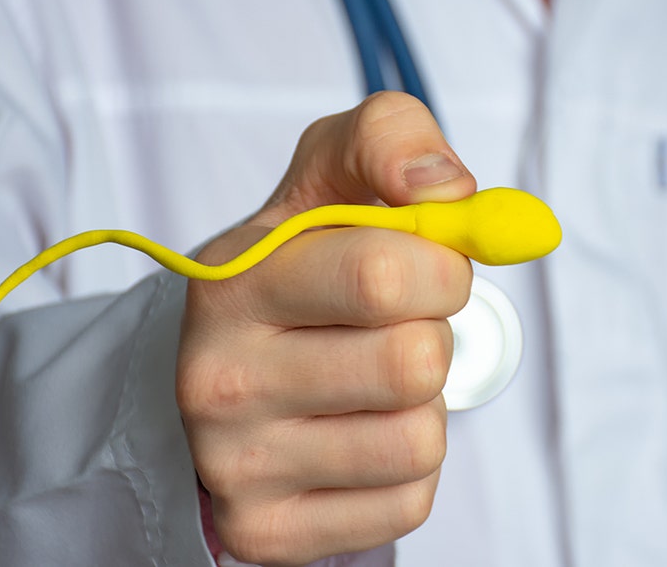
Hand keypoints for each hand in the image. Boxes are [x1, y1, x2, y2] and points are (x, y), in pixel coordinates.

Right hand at [176, 92, 476, 565]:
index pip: (386, 276)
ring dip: (423, 405)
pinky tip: (360, 433)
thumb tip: (449, 189)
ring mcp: (236, 466)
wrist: (229, 360)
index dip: (443, 268)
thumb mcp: (332, 171)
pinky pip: (408, 502)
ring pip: (419, 440)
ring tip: (372, 380)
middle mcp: (216, 380)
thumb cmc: (302, 260)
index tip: (427, 265)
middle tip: (395, 326)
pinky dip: (407, 466)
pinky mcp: (267, 532)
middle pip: (413, 364)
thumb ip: (392, 139)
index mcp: (232, 280)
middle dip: (434, 336)